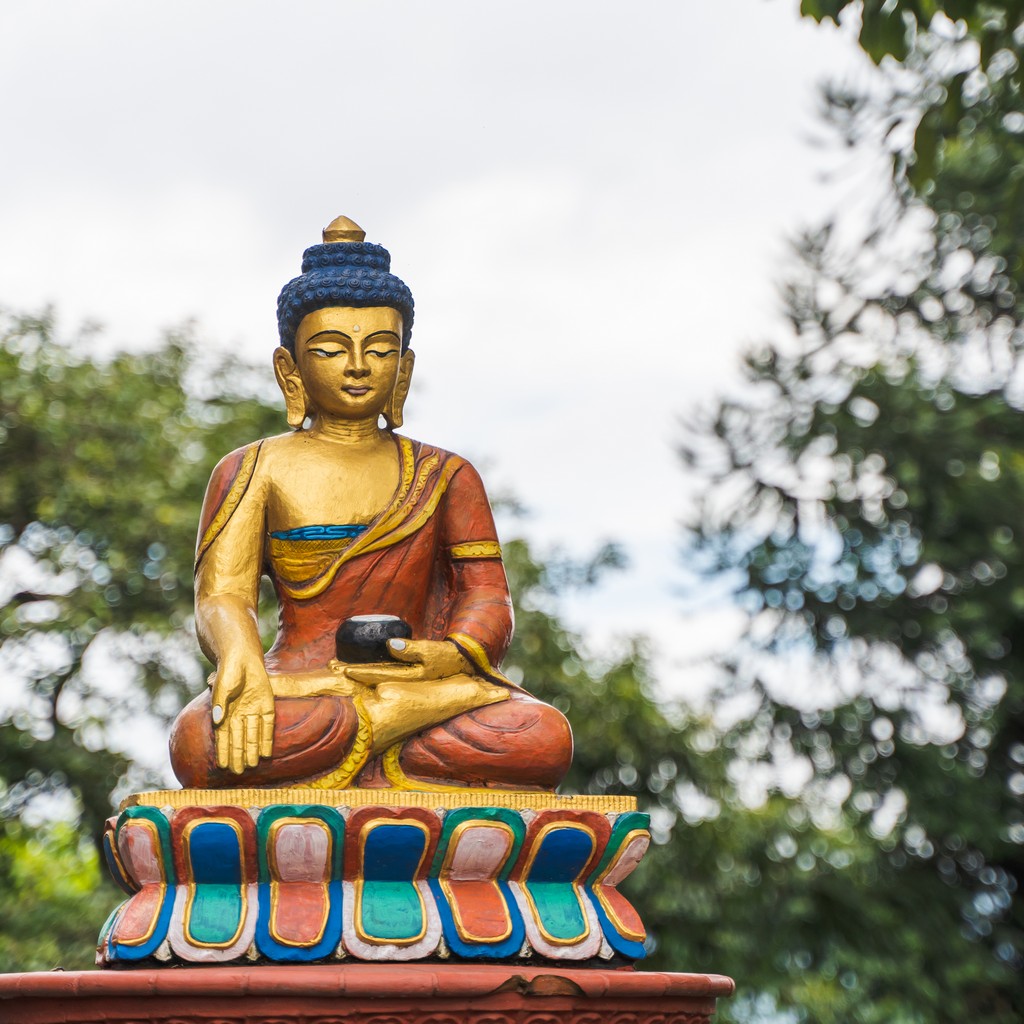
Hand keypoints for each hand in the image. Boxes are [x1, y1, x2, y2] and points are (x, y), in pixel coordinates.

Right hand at [210, 655, 274, 774]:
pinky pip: (267, 725)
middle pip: (239, 739)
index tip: (222, 765)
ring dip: (252, 750)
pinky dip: (267, 739)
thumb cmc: (228, 672)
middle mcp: (240, 715)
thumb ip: (220, 704)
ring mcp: (254, 711)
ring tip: (252, 766)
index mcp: (226, 713)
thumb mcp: (222, 687)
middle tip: (238, 772)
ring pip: (253, 735)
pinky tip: (267, 753)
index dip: (223, 751)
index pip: (224, 737)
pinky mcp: (267, 706)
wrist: (243, 658)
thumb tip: (217, 720)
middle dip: (238, 755)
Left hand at [344, 639, 470, 684]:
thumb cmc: (450, 656)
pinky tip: (361, 668)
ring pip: (377, 676)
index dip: (359, 671)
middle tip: (331, 668)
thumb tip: (389, 646)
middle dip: (352, 674)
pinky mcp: (410, 675)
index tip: (341, 668)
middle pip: (373, 678)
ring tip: (340, 668)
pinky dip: (371, 671)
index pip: (379, 674)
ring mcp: (406, 679)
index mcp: (410, 677)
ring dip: (359, 673)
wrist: (468, 664)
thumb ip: (412, 649)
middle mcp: (405, 681)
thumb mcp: (433, 651)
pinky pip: (386, 673)